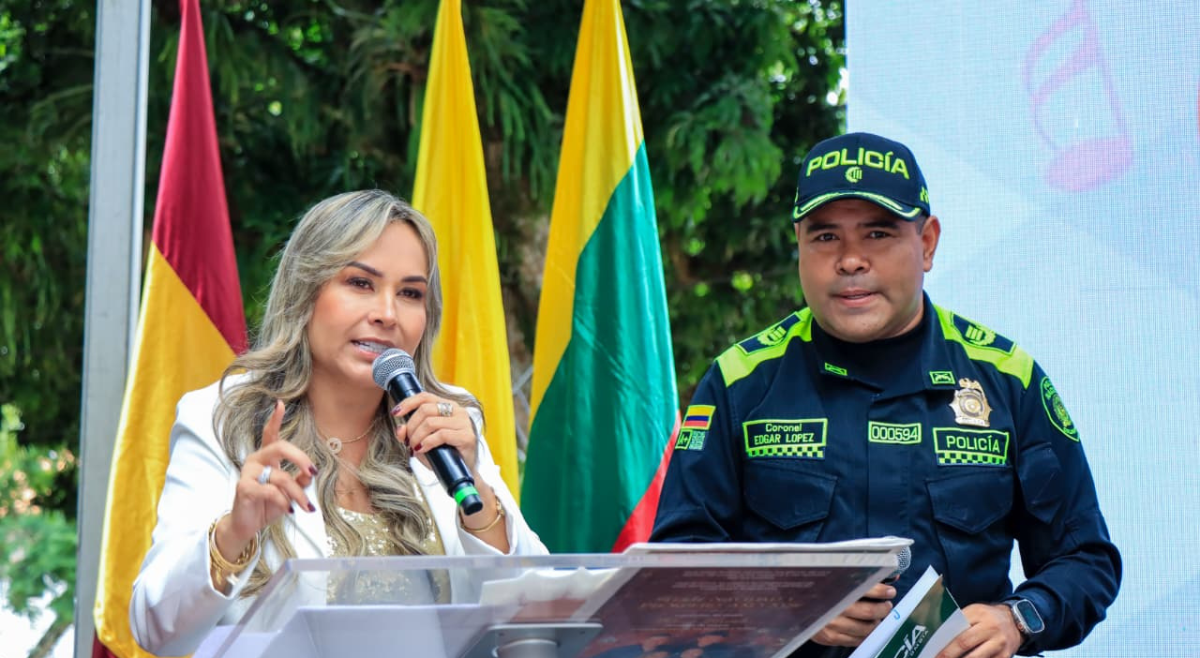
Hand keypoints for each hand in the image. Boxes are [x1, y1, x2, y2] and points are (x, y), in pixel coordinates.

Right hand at [215, 400, 317, 560]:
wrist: (247, 526)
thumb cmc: (268, 505)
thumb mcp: (289, 492)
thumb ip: (300, 479)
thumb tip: (311, 472)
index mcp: (266, 458)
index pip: (269, 434)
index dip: (275, 419)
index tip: (280, 404)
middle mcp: (256, 460)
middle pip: (280, 447)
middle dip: (300, 458)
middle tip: (313, 471)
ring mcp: (248, 473)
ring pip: (282, 477)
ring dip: (298, 494)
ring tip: (305, 507)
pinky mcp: (244, 488)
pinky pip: (272, 491)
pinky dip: (285, 502)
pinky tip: (289, 511)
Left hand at [391, 393, 477, 475]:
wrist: (461, 471)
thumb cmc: (442, 453)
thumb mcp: (421, 441)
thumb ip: (409, 433)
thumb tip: (400, 428)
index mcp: (448, 406)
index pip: (425, 397)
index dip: (408, 403)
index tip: (395, 413)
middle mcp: (457, 410)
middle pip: (425, 409)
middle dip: (411, 426)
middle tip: (408, 441)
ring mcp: (464, 423)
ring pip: (430, 422)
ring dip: (417, 437)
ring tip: (415, 448)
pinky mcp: (466, 436)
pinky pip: (441, 435)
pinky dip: (427, 443)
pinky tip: (423, 450)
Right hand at [811, 583, 895, 646]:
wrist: (790, 603)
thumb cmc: (814, 587)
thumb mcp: (833, 577)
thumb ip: (857, 576)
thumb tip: (888, 576)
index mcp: (833, 588)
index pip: (864, 588)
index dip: (880, 590)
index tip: (890, 590)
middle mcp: (832, 608)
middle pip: (868, 612)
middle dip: (882, 609)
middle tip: (886, 605)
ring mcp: (831, 626)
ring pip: (865, 629)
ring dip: (876, 623)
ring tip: (877, 617)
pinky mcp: (829, 638)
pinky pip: (855, 640)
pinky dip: (865, 635)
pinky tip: (866, 628)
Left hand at [935, 603, 1021, 657]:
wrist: (1015, 621)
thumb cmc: (988, 617)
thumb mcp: (974, 612)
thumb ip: (959, 622)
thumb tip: (939, 636)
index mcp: (979, 614)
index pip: (957, 628)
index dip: (944, 643)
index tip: (933, 651)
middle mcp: (991, 628)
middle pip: (964, 643)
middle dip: (949, 654)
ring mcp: (999, 643)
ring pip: (976, 657)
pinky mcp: (1006, 656)